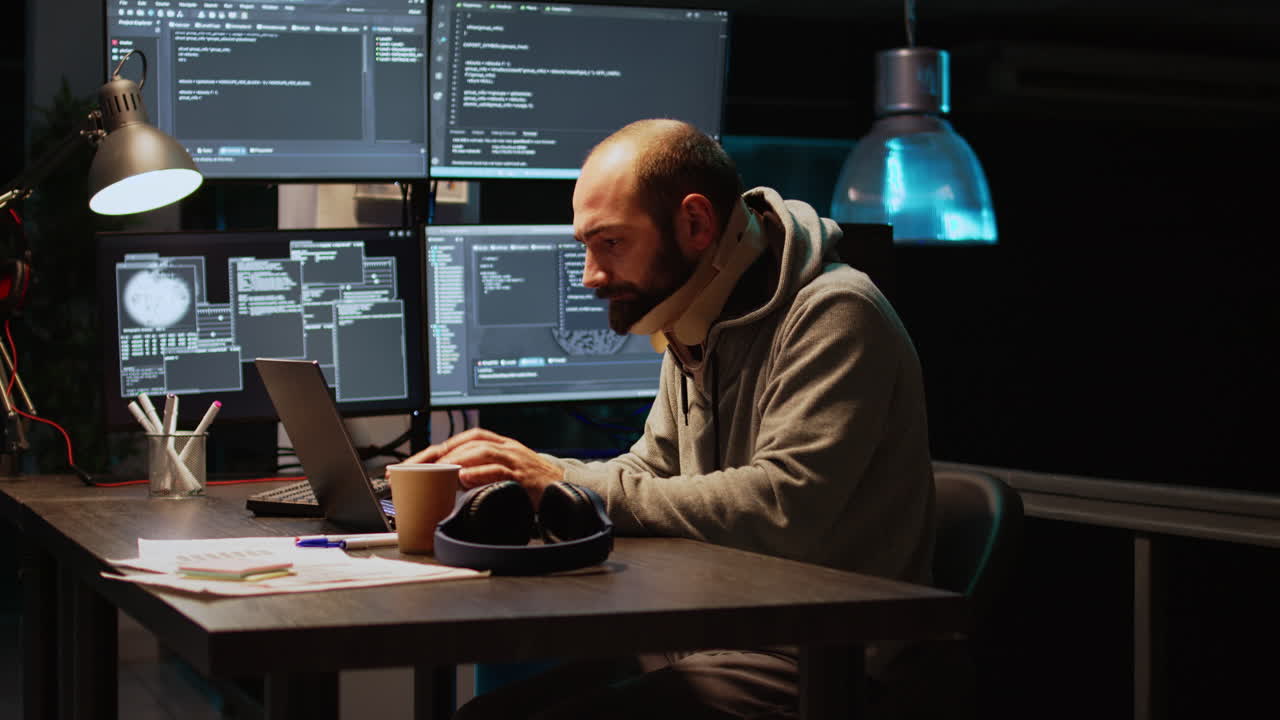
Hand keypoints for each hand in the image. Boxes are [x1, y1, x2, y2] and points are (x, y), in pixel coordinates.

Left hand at [400, 428, 563, 506]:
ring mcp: (515, 459)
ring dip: (456, 460)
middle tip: (418, 467)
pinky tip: (464, 478)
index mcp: (500, 444)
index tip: (416, 461)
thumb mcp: (507, 471)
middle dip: (440, 453)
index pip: (464, 439)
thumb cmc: (533, 483)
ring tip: (436, 471)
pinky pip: (499, 469)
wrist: (565, 491)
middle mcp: (506, 447)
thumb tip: (451, 482)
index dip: (439, 448)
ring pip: (481, 451)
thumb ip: (482, 470)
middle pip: (468, 442)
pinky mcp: (523, 475)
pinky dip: (479, 472)